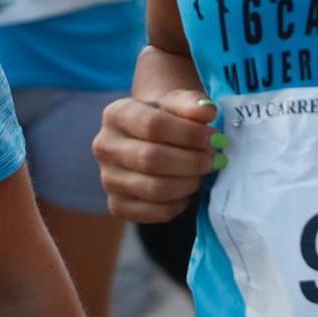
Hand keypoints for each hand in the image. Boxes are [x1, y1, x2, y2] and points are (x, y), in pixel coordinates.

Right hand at [92, 81, 220, 222]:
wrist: (152, 140)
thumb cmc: (168, 119)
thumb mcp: (179, 103)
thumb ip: (193, 103)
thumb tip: (207, 111)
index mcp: (116, 114)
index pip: (152, 125)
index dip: (188, 133)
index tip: (212, 138)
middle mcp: (104, 147)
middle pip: (152, 159)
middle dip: (191, 161)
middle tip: (213, 159)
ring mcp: (108, 179)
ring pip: (155, 189)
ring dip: (188, 182)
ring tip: (202, 173)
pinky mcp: (117, 206)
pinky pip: (155, 212)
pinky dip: (179, 204)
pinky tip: (187, 190)